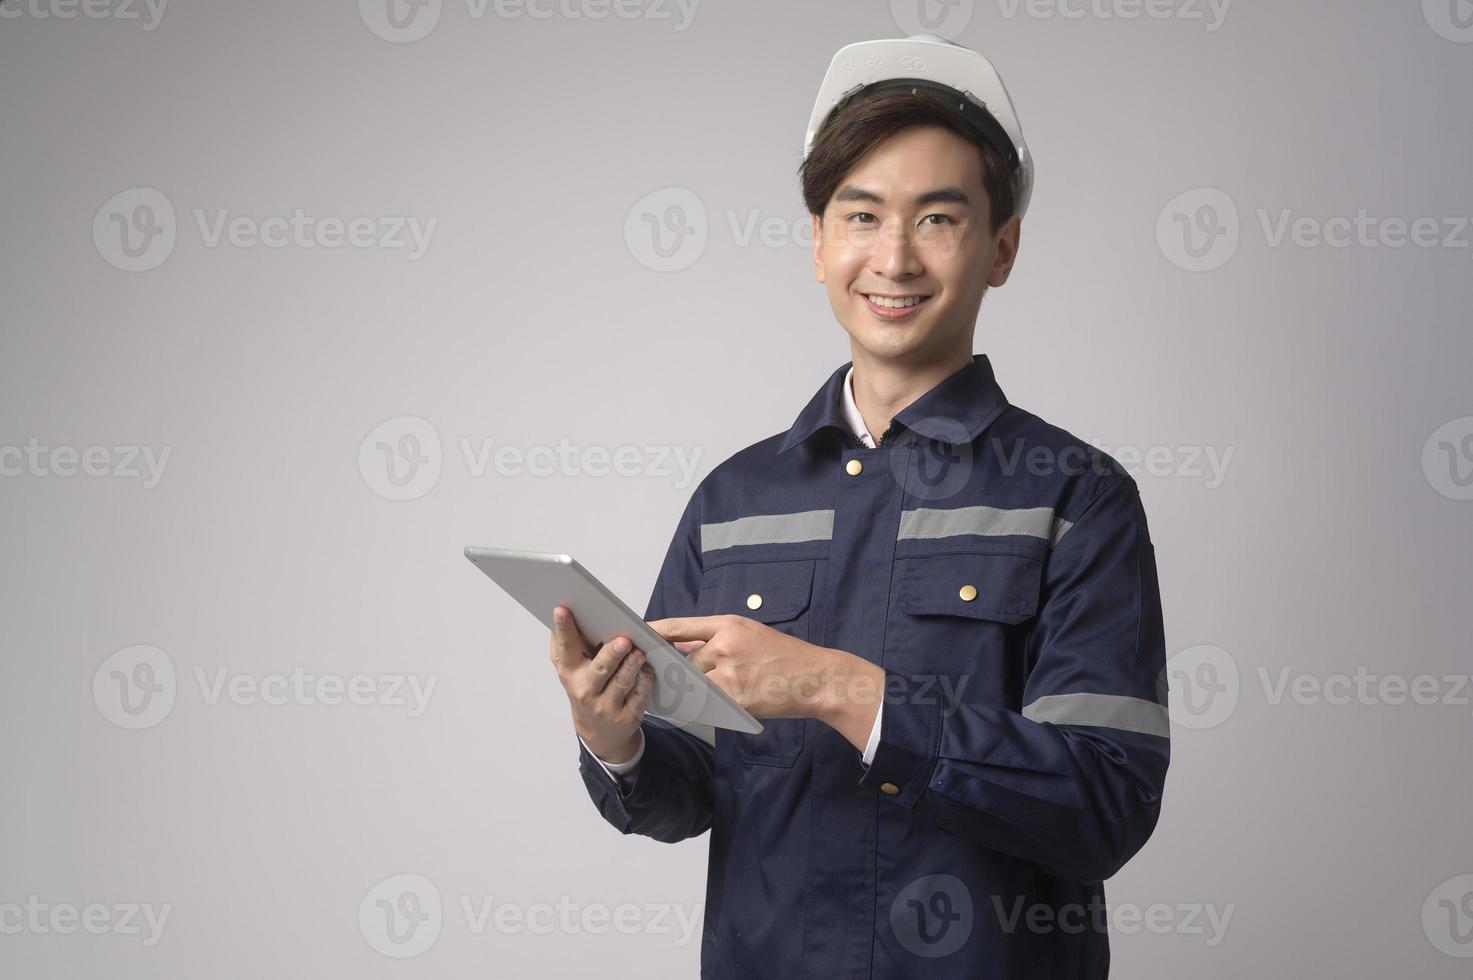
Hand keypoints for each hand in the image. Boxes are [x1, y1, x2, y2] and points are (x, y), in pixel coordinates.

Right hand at [548, 605, 652, 763]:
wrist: (599, 732)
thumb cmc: (585, 690)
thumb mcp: (570, 671)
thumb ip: (565, 645)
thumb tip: (561, 611)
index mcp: (570, 673)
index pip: (566, 648)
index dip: (564, 629)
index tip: (562, 609)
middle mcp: (586, 690)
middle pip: (600, 669)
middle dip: (611, 654)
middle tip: (623, 640)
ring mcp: (607, 706)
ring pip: (622, 682)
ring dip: (633, 665)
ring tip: (640, 651)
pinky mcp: (627, 716)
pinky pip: (639, 696)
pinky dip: (645, 681)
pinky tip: (648, 669)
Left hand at [646, 614, 867, 721]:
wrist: (817, 677)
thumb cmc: (786, 657)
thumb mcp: (751, 635)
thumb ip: (716, 640)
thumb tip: (684, 644)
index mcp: (729, 624)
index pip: (681, 626)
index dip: (656, 631)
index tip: (636, 634)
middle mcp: (726, 644)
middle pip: (685, 660)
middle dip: (678, 670)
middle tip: (662, 675)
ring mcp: (730, 671)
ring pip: (695, 682)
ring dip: (691, 689)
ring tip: (689, 692)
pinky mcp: (736, 696)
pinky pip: (708, 702)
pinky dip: (703, 704)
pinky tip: (703, 707)